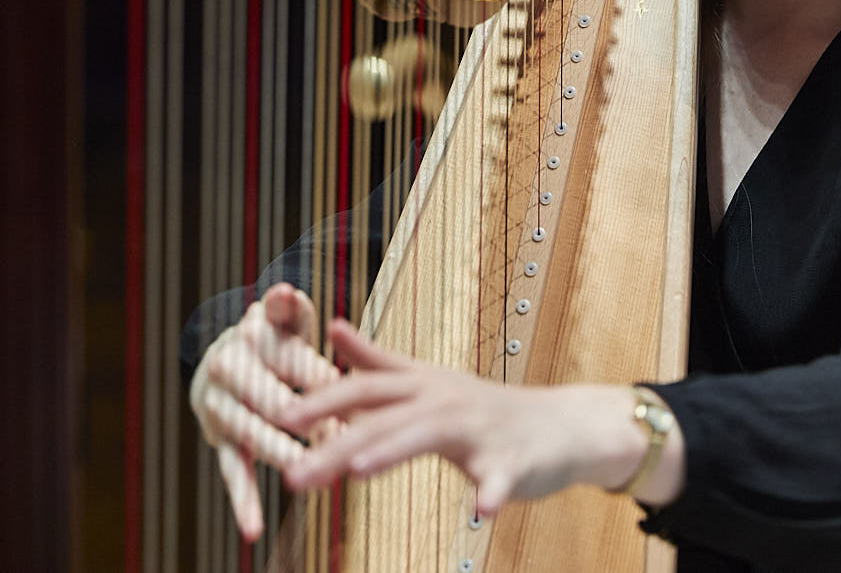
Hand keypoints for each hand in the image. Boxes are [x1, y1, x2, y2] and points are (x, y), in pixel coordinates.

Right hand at [190, 283, 340, 539]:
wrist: (228, 357)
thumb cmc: (273, 336)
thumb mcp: (283, 319)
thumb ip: (288, 309)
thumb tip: (286, 292)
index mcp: (250, 338)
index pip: (288, 359)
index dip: (319, 376)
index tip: (350, 393)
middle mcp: (228, 372)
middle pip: (269, 398)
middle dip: (305, 420)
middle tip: (341, 436)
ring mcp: (220, 410)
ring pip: (251, 435)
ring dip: (280, 455)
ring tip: (308, 475)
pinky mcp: (219, 442)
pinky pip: (231, 472)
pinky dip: (241, 502)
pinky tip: (253, 530)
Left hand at [278, 319, 651, 516]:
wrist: (561, 426)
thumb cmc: (487, 409)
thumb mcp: (428, 379)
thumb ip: (379, 359)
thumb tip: (334, 328)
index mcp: (421, 385)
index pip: (362, 388)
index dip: (320, 401)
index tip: (278, 418)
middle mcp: (444, 400)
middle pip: (383, 418)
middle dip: (335, 443)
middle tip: (293, 472)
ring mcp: (480, 429)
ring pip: (431, 436)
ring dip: (394, 451)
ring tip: (358, 468)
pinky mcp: (513, 461)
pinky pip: (501, 479)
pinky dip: (492, 492)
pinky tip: (480, 511)